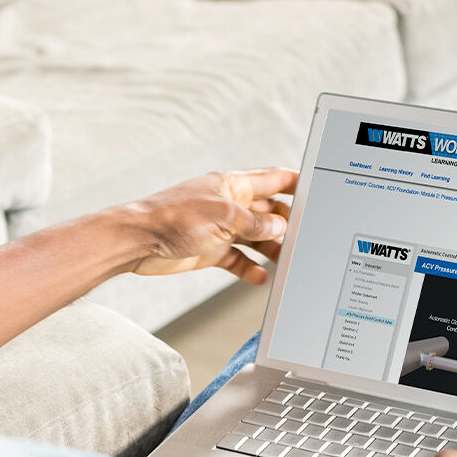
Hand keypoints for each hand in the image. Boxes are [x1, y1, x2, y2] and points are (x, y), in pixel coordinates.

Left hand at [125, 168, 297, 284]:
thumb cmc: (173, 217)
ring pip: (256, 238)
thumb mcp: (224, 216)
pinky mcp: (210, 250)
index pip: (273, 179)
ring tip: (288, 261)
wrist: (138, 241)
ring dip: (271, 249)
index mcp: (233, 185)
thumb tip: (278, 226)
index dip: (296, 183)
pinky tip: (260, 277)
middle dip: (287, 223)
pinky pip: (237, 259)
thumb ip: (254, 222)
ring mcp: (220, 228)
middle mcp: (229, 205)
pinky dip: (249, 268)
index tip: (317, 190)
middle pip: (268, 211)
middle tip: (306, 236)